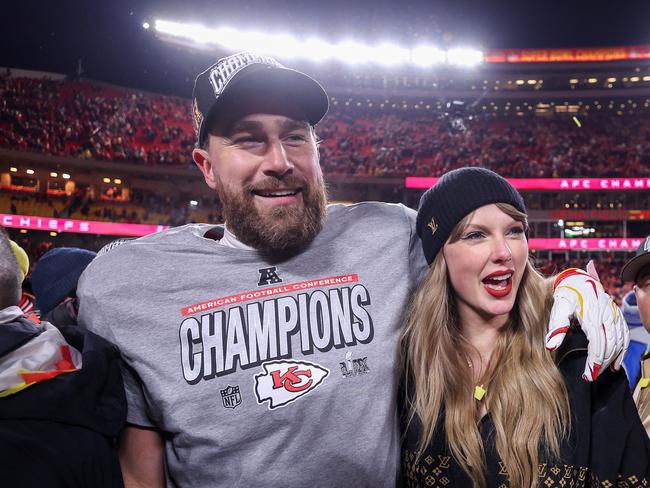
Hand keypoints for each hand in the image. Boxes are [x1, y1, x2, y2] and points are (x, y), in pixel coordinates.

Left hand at [545, 261, 628, 380]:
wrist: (577, 279)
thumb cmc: (566, 294)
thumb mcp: (558, 308)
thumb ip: (557, 327)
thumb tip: (551, 347)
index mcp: (592, 316)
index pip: (597, 345)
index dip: (594, 362)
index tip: (588, 376)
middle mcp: (606, 316)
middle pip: (609, 346)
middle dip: (602, 364)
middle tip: (592, 377)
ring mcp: (614, 315)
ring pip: (619, 342)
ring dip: (613, 359)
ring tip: (602, 372)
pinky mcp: (617, 315)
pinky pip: (624, 335)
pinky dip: (622, 350)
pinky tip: (615, 362)